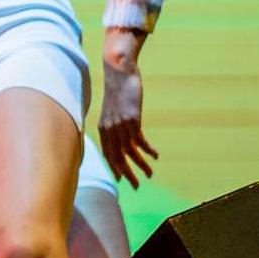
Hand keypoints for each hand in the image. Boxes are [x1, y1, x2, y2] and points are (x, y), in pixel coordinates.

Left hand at [98, 28, 157, 186]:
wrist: (119, 71)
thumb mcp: (113, 110)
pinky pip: (140, 141)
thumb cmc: (117, 90)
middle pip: (117, 158)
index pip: (107, 154)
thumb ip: (115, 124)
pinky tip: (155, 156)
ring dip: (140, 165)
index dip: (115, 168)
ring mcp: (120, 125)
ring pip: (129, 152)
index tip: (122, 179)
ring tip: (149, 174)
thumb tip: (123, 136)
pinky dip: (148, 151)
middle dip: (126, 174)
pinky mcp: (132, 119)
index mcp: (103, 128)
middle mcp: (109, 129)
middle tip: (135, 186)